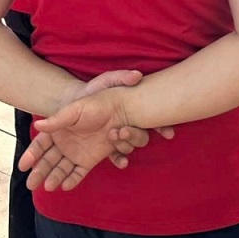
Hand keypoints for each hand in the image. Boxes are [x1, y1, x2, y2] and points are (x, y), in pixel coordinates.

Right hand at [19, 87, 143, 192]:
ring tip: (48, 187)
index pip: (40, 145)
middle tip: (31, 184)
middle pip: (48, 161)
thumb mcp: (74, 110)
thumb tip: (37, 125)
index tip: (22, 166)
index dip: (31, 155)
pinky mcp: (89, 161)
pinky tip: (65, 186)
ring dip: (54, 178)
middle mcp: (64, 144)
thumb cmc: (94, 106)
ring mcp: (76, 153)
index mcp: (57, 130)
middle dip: (39, 172)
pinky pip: (78, 173)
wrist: (119, 110)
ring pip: (61, 169)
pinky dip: (72, 180)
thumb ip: (57, 120)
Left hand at [55, 70, 174, 169]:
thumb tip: (137, 75)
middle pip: (140, 137)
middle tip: (122, 130)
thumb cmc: (92, 91)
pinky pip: (114, 159)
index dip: (163, 127)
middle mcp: (126, 127)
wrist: (70, 102)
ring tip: (115, 138)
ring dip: (126, 147)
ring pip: (128, 148)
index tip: (168, 134)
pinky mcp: (102, 151)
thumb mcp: (105, 80)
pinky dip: (119, 161)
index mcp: (130, 112)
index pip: (152, 121)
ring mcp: (114, 140)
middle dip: (136, 136)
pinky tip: (121, 162)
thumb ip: (121, 77)